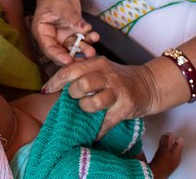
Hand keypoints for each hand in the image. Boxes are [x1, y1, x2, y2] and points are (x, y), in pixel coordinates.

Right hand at [31, 0, 98, 65]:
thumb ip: (71, 16)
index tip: (69, 61)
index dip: (58, 56)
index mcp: (42, 31)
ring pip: (74, 47)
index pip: (48, 48)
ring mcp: (63, 35)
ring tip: (93, 50)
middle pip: (62, 51)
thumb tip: (82, 27)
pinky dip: (89, 39)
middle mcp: (52, 36)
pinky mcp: (73, 32)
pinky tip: (95, 36)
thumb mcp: (61, 4)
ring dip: (84, 48)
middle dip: (74, 56)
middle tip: (86, 57)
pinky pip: (82, 39)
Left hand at [42, 56, 157, 137]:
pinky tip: (94, 131)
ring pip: (93, 102)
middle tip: (74, 97)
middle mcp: (108, 75)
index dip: (56, 81)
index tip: (46, 90)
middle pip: (82, 84)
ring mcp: (118, 92)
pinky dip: (97, 130)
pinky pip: (105, 123)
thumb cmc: (118, 78)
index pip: (71, 70)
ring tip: (88, 108)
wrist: (148, 85)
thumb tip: (55, 86)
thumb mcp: (101, 68)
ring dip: (86, 108)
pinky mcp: (125, 108)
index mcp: (98, 63)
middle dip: (73, 94)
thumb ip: (82, 73)